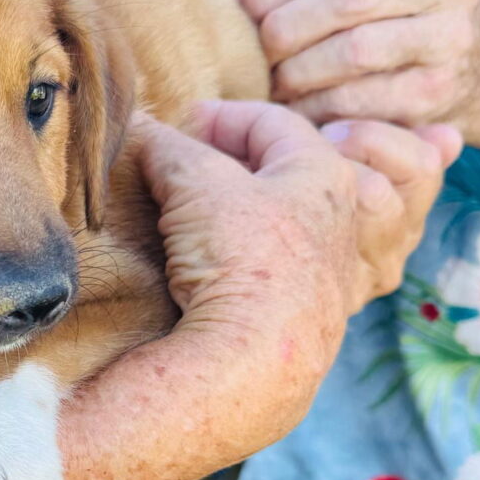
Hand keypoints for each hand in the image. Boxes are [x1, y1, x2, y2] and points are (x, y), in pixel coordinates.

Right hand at [135, 102, 459, 326]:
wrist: (254, 362)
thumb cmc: (241, 259)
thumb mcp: (197, 185)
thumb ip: (168, 148)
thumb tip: (139, 126)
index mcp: (325, 176)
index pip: (272, 123)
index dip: (220, 117)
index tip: (181, 124)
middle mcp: (340, 226)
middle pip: (285, 175)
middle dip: (235, 165)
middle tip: (187, 167)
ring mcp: (330, 280)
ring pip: (287, 230)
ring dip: (246, 217)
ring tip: (200, 221)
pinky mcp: (310, 326)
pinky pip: (281, 280)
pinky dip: (250, 266)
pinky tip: (219, 276)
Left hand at [239, 0, 479, 144]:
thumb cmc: (397, 16)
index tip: (240, 14)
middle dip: (285, 30)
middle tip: (256, 57)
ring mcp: (448, 34)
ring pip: (352, 51)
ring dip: (297, 74)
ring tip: (273, 86)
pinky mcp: (438, 91)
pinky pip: (360, 101)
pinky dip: (317, 110)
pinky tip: (298, 113)